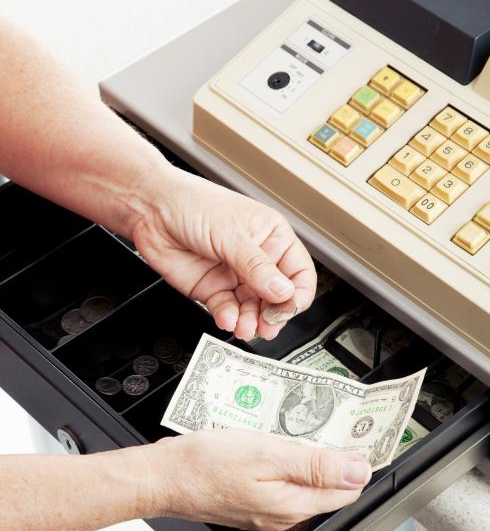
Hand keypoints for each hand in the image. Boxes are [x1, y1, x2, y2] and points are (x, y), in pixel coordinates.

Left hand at [131, 169, 315, 340]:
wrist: (150, 210)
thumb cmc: (191, 203)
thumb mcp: (231, 234)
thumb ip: (257, 267)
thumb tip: (283, 292)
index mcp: (272, 237)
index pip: (299, 273)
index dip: (297, 294)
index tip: (289, 308)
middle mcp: (257, 259)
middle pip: (277, 297)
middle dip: (273, 314)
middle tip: (267, 325)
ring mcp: (235, 276)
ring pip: (253, 309)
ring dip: (251, 321)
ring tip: (245, 327)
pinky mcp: (213, 290)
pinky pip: (228, 310)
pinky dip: (229, 318)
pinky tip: (227, 318)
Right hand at [143, 430, 371, 530]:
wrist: (162, 477)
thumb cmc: (206, 464)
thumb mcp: (266, 454)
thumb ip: (315, 465)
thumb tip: (358, 470)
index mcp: (293, 506)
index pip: (347, 490)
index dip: (357, 461)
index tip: (360, 434)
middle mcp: (284, 516)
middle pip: (328, 489)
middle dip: (336, 459)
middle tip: (334, 423)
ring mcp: (266, 513)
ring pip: (305, 485)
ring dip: (311, 459)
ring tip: (305, 428)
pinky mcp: (251, 504)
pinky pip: (283, 484)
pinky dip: (288, 464)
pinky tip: (278, 444)